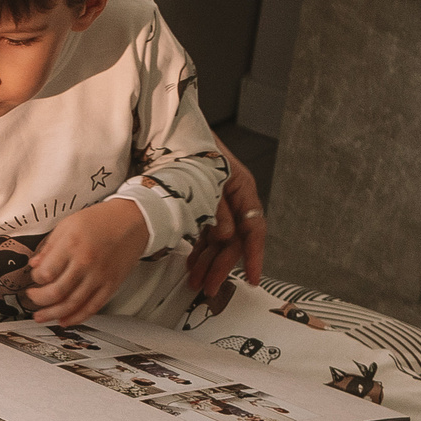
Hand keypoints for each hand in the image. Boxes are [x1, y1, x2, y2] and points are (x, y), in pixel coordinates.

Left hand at [25, 199, 148, 324]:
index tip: (34, 276)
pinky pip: (93, 307)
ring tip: (41, 316)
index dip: (35, 279)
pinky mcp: (112, 285)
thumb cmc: (100, 220)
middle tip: (31, 297)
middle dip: (38, 299)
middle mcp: (86, 263)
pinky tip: (65, 320)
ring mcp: (100, 276)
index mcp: (72, 245)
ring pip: (72, 304)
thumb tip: (34, 264)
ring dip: (52, 314)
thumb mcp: (68, 225)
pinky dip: (77, 317)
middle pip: (56, 292)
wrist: (133, 221)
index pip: (46, 273)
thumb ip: (49, 246)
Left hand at [186, 142, 266, 295]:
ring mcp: (218, 204)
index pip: (253, 228)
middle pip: (234, 240)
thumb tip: (228, 237)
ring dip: (209, 263)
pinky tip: (192, 266)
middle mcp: (234, 198)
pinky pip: (205, 235)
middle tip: (210, 288)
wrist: (165, 132)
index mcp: (242, 188)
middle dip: (222, 266)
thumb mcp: (205, 180)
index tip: (253, 278)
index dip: (254, 255)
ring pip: (219, 241)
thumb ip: (217, 209)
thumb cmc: (187, 149)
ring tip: (196, 283)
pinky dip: (199, 251)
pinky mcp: (201, 207)